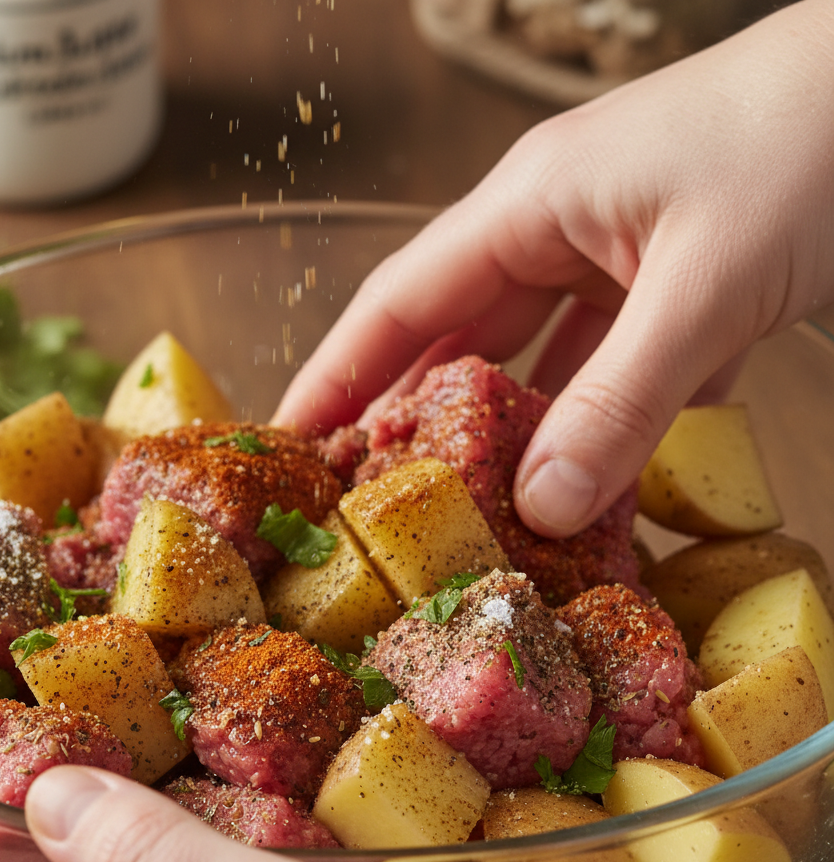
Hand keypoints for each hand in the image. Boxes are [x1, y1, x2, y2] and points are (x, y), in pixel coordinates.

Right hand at [274, 0, 833, 537]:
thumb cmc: (814, 140)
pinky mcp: (674, 285)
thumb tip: (540, 506)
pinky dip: (601, 424)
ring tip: (477, 512)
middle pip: (458, 339)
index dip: (337, 374)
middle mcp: (557, 229)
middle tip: (379, 502)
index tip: (291, 442)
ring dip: (516, 435)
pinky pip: (614, 370)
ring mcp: (617, 257)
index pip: (400, 302)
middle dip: (417, 418)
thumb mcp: (704, 286)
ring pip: (539, 363)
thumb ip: (620, 401)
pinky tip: (595, 480)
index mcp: (529, 205)